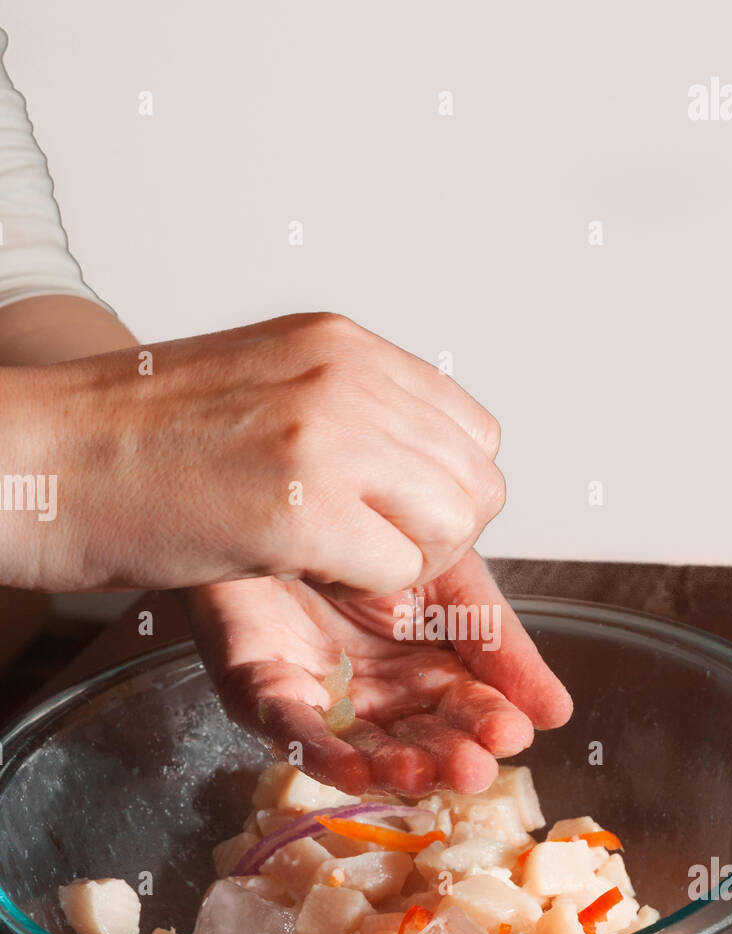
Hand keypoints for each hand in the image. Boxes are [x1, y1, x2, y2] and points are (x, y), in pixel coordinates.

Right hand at [12, 312, 504, 592]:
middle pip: (477, 481)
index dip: (443, 488)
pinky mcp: (303, 511)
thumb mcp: (266, 384)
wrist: (52, 457)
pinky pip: (400, 572)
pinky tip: (304, 568)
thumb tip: (424, 468)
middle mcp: (348, 379)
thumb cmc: (139, 436)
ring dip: (407, 562)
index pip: (471, 428)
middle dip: (438, 534)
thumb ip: (352, 410)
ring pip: (454, 525)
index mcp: (342, 345)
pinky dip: (364, 588)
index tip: (397, 514)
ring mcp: (328, 440)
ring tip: (337, 559)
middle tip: (373, 550)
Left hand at [186, 552, 572, 795]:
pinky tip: (354, 767)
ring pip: (360, 746)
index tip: (513, 734)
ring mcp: (319, 696)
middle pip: (419, 738)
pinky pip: (291, 727)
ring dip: (393, 766)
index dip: (490, 724)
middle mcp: (376, 696)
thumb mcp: (449, 578)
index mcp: (428, 671)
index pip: (468, 708)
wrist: (289, 487)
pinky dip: (322, 752)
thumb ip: (497, 640)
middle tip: (473, 766)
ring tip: (422, 772)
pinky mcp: (260, 688)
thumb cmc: (359, 532)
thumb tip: (558, 713)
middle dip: (446, 758)